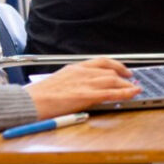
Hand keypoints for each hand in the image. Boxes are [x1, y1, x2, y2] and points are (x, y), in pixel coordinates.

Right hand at [24, 58, 140, 119]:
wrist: (28, 102)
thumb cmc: (39, 95)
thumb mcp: (58, 81)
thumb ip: (73, 81)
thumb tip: (83, 86)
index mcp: (75, 68)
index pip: (102, 61)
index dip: (116, 65)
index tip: (123, 70)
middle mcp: (82, 72)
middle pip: (110, 71)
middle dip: (124, 76)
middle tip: (132, 82)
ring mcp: (85, 83)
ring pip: (113, 80)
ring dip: (127, 85)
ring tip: (135, 89)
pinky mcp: (85, 96)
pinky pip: (111, 93)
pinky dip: (125, 92)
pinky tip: (133, 93)